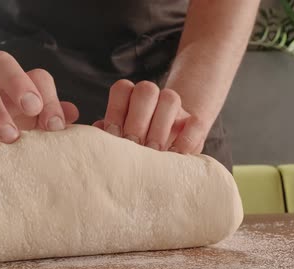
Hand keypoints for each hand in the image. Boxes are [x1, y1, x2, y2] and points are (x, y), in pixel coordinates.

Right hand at [0, 51, 78, 151]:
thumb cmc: (18, 137)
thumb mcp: (38, 130)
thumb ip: (55, 120)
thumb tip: (72, 113)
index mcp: (21, 85)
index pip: (37, 76)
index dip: (48, 96)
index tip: (55, 126)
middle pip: (0, 62)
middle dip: (18, 83)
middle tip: (31, 111)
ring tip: (9, 138)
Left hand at [93, 80, 210, 153]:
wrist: (170, 150)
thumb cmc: (138, 147)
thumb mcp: (122, 139)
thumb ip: (110, 134)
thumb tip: (98, 131)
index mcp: (132, 99)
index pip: (123, 88)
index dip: (116, 109)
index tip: (115, 134)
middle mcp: (154, 98)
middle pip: (146, 90)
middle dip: (137, 120)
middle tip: (134, 144)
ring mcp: (176, 109)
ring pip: (170, 98)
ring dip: (160, 127)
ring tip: (154, 152)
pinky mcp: (195, 124)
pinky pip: (195, 122)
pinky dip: (185, 138)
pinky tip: (175, 154)